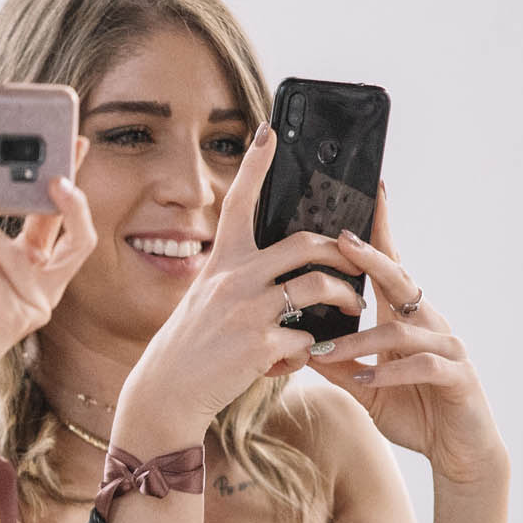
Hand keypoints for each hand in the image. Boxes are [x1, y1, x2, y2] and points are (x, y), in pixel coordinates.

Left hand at [0, 171, 95, 421]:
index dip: (70, 181)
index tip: (74, 144)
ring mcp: (31, 307)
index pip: (59, 218)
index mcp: (32, 264)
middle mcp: (41, 285)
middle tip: (52, 175)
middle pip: (79, 240)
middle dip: (72, 203)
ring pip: (24, 258)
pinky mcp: (10, 325)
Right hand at [124, 124, 365, 435]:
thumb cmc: (189, 346)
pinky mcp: (260, 346)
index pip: (238, 203)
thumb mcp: (205, 300)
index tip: (269, 132)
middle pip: (304, 243)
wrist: (166, 391)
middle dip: (342, 249)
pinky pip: (309, 339)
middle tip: (357, 259)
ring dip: (345, 297)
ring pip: (319, 286)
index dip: (254, 165)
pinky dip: (314, 350)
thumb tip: (283, 272)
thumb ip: (238, 279)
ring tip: (352, 308)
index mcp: (221, 263)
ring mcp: (247, 311)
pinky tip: (303, 359)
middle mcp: (233, 279)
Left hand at [307, 185, 508, 485]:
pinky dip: (390, 371)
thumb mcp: (364, 384)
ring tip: (326, 352)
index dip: (378, 232)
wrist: (458, 450)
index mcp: (403, 318)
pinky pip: (422, 365)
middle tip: (342, 239)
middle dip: (372, 258)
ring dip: (360, 340)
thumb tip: (297, 341)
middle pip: (400, 280)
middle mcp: (427, 323)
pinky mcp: (458, 376)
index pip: (389, 267)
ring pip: (401, 329)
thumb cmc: (412, 409)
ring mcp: (446, 348)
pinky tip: (366, 379)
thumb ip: (337, 362)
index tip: (369, 193)